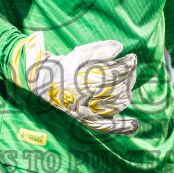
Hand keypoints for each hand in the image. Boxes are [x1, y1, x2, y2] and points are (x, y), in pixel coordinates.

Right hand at [13, 32, 138, 134]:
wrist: (39, 86)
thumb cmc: (57, 68)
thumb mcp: (74, 55)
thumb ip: (96, 50)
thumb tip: (119, 46)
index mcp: (81, 82)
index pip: (112, 74)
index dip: (126, 66)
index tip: (133, 58)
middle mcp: (84, 99)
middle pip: (116, 89)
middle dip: (128, 77)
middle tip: (131, 68)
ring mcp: (86, 112)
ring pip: (115, 105)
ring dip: (126, 94)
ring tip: (130, 84)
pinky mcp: (86, 120)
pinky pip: (105, 126)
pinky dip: (121, 126)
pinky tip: (134, 125)